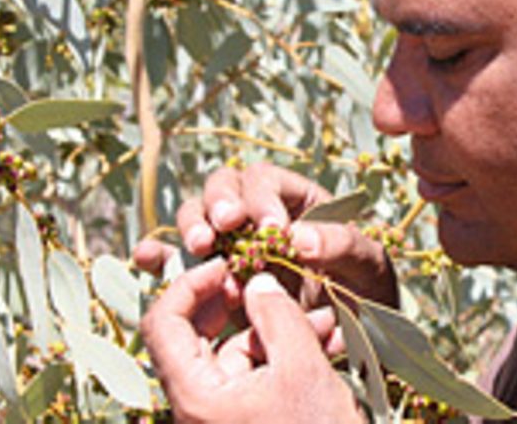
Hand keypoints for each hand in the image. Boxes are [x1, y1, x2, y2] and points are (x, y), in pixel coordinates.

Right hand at [134, 163, 398, 308]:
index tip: (271, 228)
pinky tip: (147, 258)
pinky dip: (159, 255)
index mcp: (296, 199)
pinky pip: (179, 260)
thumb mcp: (369, 264)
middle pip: (223, 188)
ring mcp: (232, 244)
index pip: (265, 179)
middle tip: (224, 226)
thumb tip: (299, 237)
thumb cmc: (366, 290)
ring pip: (198, 217)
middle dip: (217, 203)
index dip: (261, 197)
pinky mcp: (214, 277)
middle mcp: (257, 214)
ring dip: (192, 227)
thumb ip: (343, 244)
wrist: (355, 336)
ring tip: (199, 249)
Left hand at [141, 258, 361, 423]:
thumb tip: (256, 280)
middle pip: (195, 337)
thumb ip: (277, 315)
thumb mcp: (301, 367)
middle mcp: (197, 408)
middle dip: (235, 303)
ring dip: (274, 328)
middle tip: (264, 281)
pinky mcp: (246, 421)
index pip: (163, 324)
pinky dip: (283, 354)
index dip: (190, 284)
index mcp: (195, 397)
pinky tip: (324, 341)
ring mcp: (221, 417)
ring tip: (322, 317)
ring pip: (233, 354)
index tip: (228, 265)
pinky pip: (254, 375)